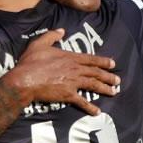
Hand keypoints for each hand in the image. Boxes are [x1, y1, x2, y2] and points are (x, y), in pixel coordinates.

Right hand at [3, 29, 119, 115]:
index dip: (103, 61)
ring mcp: (73, 82)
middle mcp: (75, 69)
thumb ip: (52, 35)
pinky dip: (90, 107)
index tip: (112, 64)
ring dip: (105, 89)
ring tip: (114, 92)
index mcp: (70, 57)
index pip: (91, 59)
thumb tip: (61, 30)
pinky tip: (97, 112)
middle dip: (108, 76)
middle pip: (96, 73)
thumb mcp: (40, 43)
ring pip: (93, 85)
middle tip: (118, 81)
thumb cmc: (31, 62)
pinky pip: (82, 102)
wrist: (25, 79)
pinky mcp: (68, 95)